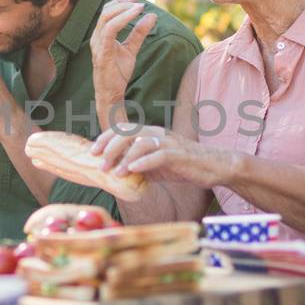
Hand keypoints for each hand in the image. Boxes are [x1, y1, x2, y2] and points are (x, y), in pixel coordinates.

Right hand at [90, 0, 155, 121]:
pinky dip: (123, 19)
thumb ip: (139, 33)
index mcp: (100, 35)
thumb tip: (152, 15)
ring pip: (106, 18)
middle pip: (106, 11)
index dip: (120, 1)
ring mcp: (98, 45)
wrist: (111, 94)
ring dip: (124, 9)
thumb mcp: (131, 49)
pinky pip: (109, 30)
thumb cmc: (118, 73)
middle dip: (123, 2)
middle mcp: (96, 37)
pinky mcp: (102, 53)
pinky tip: (135, 16)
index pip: (107, 11)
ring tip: (139, 7)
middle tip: (139, 0)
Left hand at [91, 123, 222, 188]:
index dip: (105, 138)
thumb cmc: (182, 165)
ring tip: (115, 173)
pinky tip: (133, 171)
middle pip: (128, 132)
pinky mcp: (178, 153)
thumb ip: (137, 166)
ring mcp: (168, 142)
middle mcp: (157, 133)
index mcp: (150, 133)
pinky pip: (158, 155)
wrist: (212, 167)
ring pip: (140, 143)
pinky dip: (143, 162)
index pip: (122, 129)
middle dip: (110, 147)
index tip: (93, 152)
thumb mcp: (155, 166)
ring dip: (125, 158)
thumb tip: (115, 176)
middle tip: (100, 163)